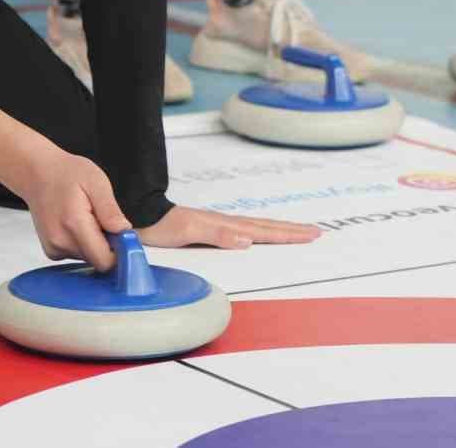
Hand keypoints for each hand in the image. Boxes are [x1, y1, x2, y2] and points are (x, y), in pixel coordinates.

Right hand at [0, 97, 129, 271]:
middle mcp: (61, 241)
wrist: (37, 174)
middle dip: (108, 245)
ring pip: (88, 259)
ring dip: (95, 243)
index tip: (124, 236)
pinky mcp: (51, 251)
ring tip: (87, 217)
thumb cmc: (66, 173)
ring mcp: (54, 248)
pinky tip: (77, 224)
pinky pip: (77, 255)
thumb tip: (124, 232)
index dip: (120, 252)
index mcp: (74, 224)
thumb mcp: (96, 182)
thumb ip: (110, 210)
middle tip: (104, 219)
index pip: (104, 260)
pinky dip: (83, 244)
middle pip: (98, 261)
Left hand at [135, 206, 322, 249]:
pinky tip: (257, 237)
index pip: (263, 230)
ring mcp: (218, 227)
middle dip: (290, 230)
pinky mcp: (208, 231)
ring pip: (256, 227)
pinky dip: (257, 233)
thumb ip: (218, 234)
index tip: (311, 234)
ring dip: (277, 230)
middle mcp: (225, 225)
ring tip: (295, 232)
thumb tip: (248, 240)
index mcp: (224, 226)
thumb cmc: (161, 225)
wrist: (139, 216)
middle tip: (315, 231)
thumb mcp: (189, 231)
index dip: (287, 234)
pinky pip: (242, 232)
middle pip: (265, 226)